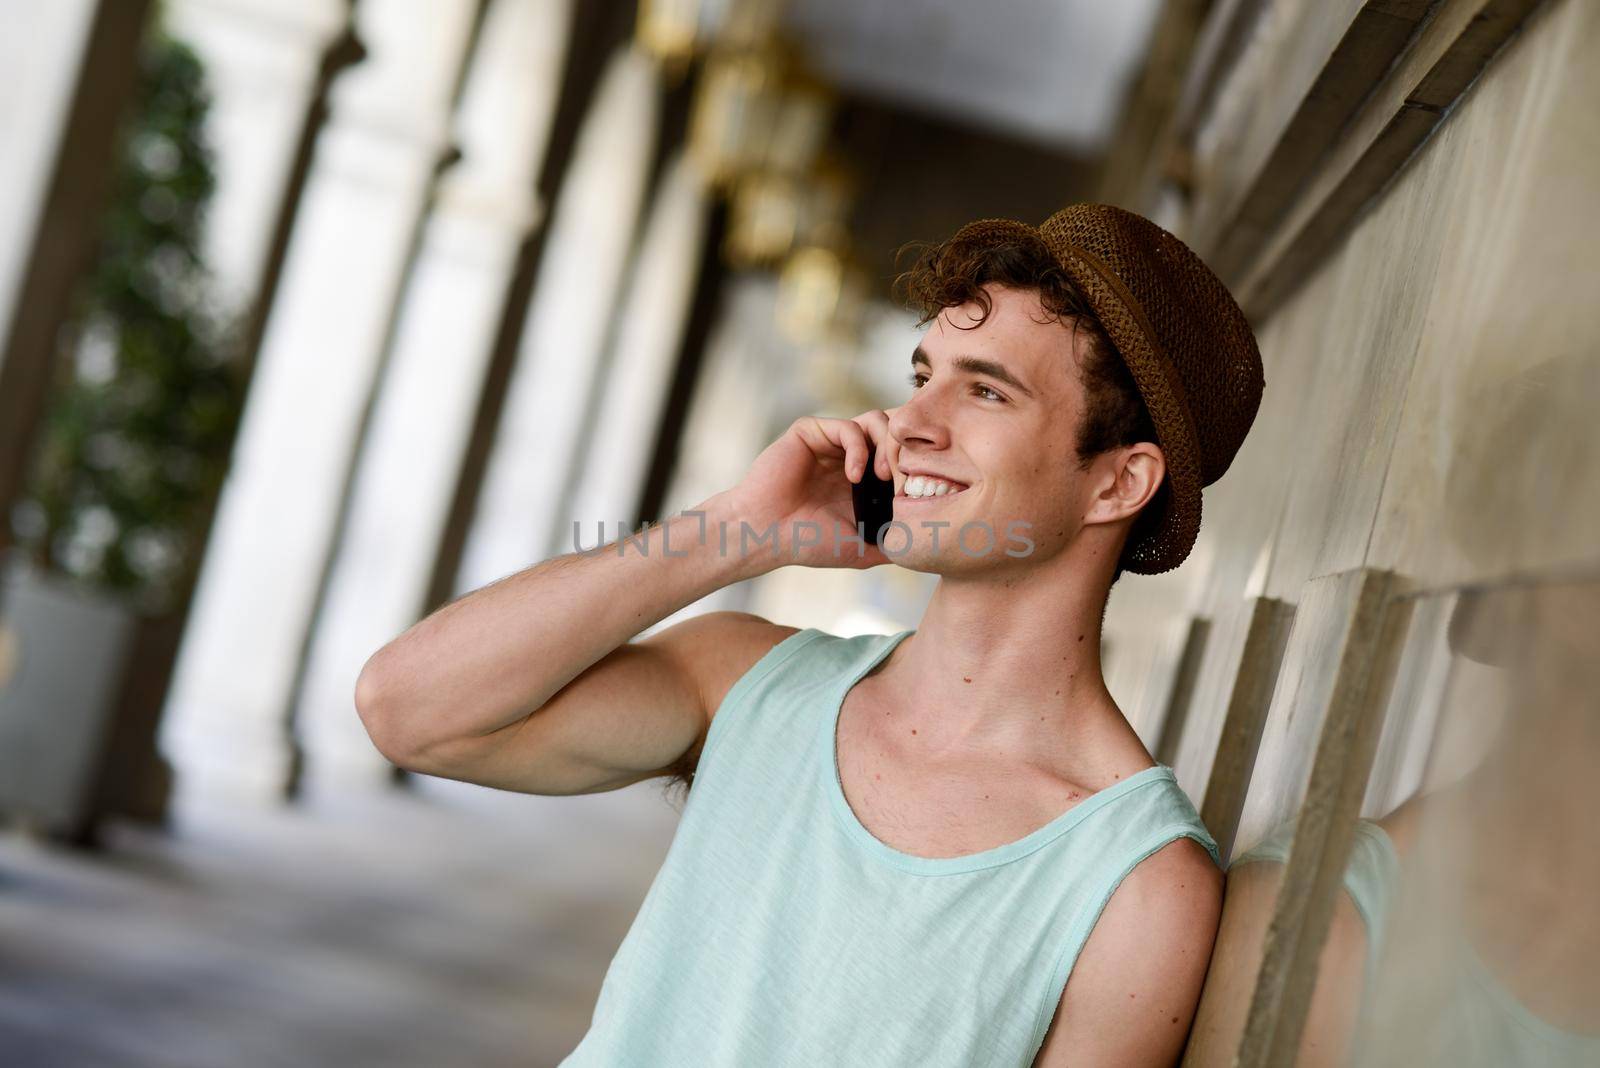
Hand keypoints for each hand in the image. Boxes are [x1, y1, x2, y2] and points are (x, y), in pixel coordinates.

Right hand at [714, 410, 901, 572]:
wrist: (764, 533)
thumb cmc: (806, 543)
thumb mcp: (861, 549)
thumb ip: (890, 543)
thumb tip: (923, 547)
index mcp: (863, 479)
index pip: (901, 455)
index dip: (914, 468)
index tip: (915, 494)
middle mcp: (848, 456)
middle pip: (894, 433)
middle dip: (905, 453)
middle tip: (902, 481)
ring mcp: (830, 443)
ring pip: (876, 421)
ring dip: (886, 445)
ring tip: (882, 475)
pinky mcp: (811, 432)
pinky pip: (848, 426)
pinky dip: (859, 448)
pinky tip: (855, 475)